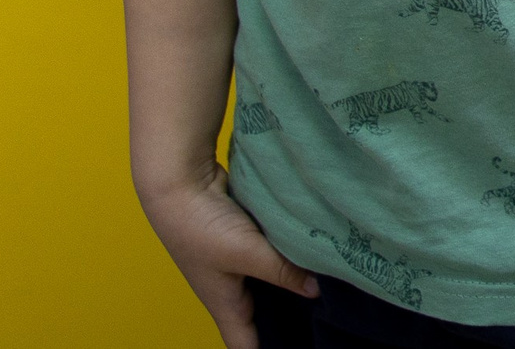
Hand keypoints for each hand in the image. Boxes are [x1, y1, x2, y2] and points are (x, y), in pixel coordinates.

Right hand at [138, 165, 316, 348]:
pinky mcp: (245, 240)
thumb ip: (283, 271)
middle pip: (262, 316)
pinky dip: (291, 257)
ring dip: (294, 283)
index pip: (245, 344)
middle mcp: (231, 289)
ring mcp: (237, 263)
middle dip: (290, 319)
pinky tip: (318, 253)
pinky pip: (272, 256)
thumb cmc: (201, 226)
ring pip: (271, 283)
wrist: (181, 183)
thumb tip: (316, 291)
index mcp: (225, 305)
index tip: (299, 348)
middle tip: (326, 317)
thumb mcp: (246, 253)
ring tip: (333, 287)